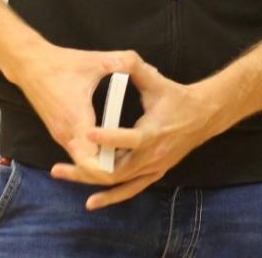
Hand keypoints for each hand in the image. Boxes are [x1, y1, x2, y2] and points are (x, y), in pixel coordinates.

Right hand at [9, 44, 144, 183]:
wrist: (29, 65)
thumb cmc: (62, 64)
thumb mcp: (96, 61)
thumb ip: (125, 63)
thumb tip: (152, 67)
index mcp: (77, 120)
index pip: (91, 162)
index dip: (110, 168)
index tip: (133, 166)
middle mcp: (67, 134)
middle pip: (88, 169)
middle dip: (110, 171)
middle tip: (138, 168)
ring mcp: (62, 135)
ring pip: (82, 163)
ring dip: (101, 165)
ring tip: (129, 162)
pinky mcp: (60, 132)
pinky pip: (78, 153)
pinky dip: (93, 157)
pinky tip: (111, 151)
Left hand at [51, 56, 223, 208]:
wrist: (202, 116)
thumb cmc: (176, 97)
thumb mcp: (156, 82)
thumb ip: (134, 70)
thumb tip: (115, 60)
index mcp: (153, 132)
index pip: (129, 140)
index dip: (108, 138)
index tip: (87, 133)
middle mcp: (152, 156)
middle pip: (116, 170)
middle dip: (86, 168)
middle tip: (58, 167)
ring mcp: (153, 168)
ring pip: (118, 182)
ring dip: (90, 181)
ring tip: (64, 175)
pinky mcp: (154, 173)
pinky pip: (130, 190)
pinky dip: (111, 197)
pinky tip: (91, 201)